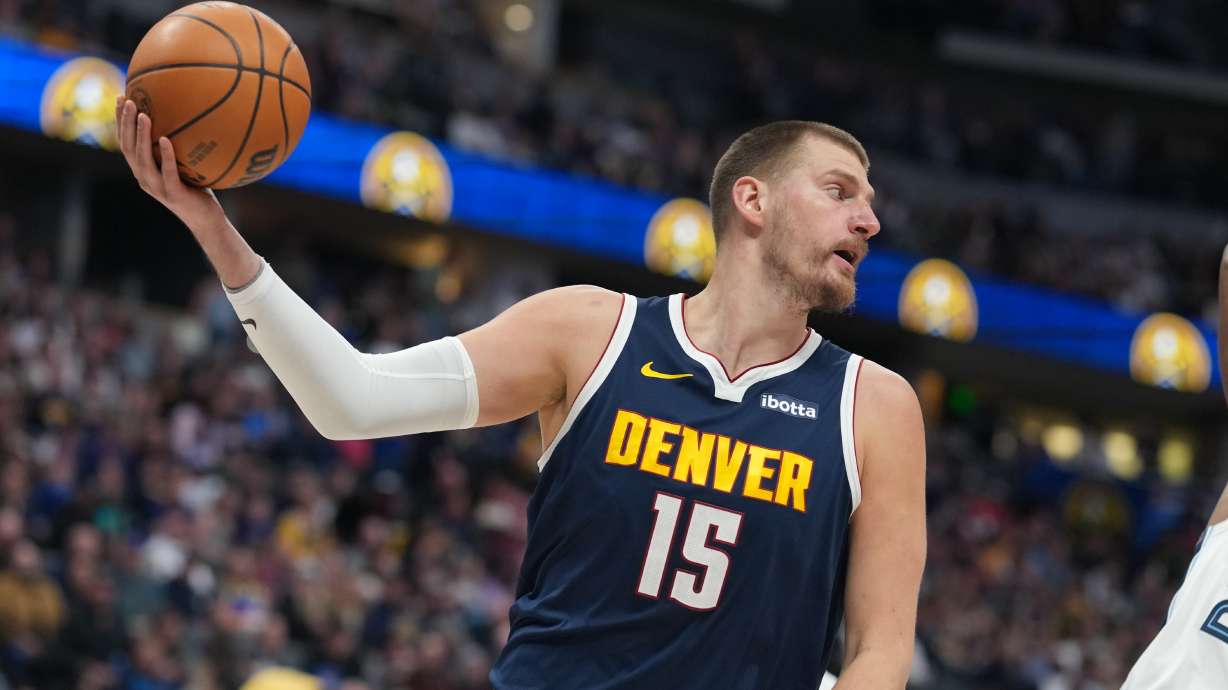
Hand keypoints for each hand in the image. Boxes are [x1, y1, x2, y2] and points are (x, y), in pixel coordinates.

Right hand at [115, 95, 224, 231]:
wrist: (207, 221)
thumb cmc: (197, 190)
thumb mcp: (184, 166)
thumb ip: (178, 148)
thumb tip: (186, 116)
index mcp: (143, 171)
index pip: (126, 143)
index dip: (120, 122)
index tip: (121, 98)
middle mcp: (145, 179)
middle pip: (128, 148)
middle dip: (126, 123)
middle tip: (128, 100)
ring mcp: (157, 188)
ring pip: (142, 160)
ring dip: (141, 136)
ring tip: (144, 115)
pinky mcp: (174, 195)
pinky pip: (168, 173)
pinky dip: (166, 155)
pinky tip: (166, 139)